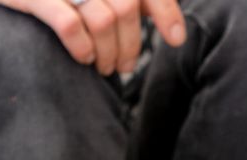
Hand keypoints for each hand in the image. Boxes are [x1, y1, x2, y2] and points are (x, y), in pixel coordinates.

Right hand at [0, 0, 184, 75]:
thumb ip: (128, 2)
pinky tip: (82, 57)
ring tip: (101, 66)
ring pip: (104, 19)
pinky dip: (81, 47)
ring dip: (108, 53)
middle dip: (130, 46)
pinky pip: (70, 26)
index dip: (166, 11)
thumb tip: (169, 23)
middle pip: (127, 8)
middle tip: (121, 67)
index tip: (176, 39)